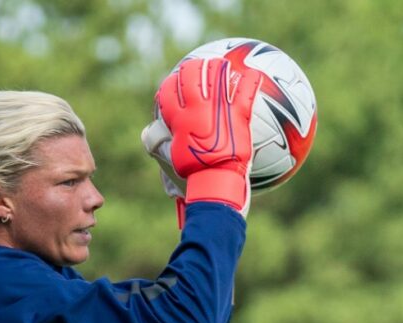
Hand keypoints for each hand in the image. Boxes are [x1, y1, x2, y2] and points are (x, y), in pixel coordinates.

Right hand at [153, 57, 261, 214]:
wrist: (215, 178)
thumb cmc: (192, 172)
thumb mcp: (169, 156)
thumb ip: (158, 142)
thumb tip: (148, 133)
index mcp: (180, 118)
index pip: (169, 92)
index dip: (171, 84)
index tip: (174, 81)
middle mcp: (197, 108)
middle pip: (190, 77)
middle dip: (191, 68)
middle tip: (196, 66)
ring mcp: (219, 109)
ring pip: (216, 77)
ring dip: (217, 67)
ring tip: (220, 63)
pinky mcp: (239, 115)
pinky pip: (246, 93)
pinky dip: (251, 81)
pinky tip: (253, 73)